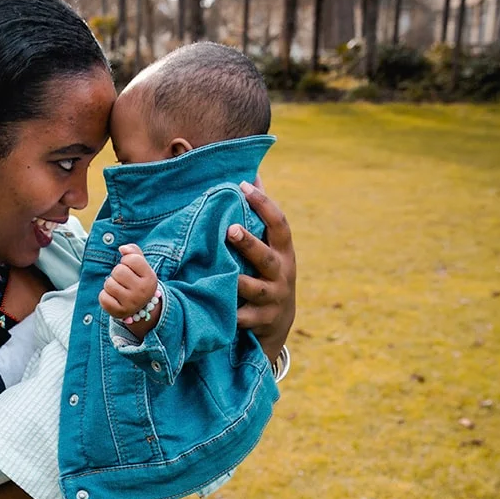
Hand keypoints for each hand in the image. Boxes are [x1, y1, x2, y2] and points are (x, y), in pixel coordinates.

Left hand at [98, 244, 157, 319]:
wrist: (140, 307)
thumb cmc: (138, 280)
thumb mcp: (141, 266)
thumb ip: (133, 252)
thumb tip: (122, 248)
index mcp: (150, 278)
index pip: (132, 259)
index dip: (126, 260)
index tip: (129, 267)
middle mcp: (142, 292)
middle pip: (118, 271)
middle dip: (117, 273)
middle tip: (123, 280)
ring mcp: (131, 303)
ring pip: (109, 284)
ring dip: (110, 284)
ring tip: (118, 288)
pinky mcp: (119, 312)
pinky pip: (103, 297)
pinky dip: (105, 295)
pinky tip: (113, 297)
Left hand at [230, 181, 296, 363]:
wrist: (279, 323)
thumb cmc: (268, 273)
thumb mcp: (272, 247)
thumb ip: (261, 215)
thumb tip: (252, 175)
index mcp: (283, 252)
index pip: (279, 224)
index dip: (264, 204)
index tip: (244, 186)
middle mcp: (282, 274)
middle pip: (266, 257)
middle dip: (249, 244)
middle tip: (230, 230)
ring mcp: (273, 298)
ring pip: (254, 289)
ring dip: (238, 282)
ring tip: (223, 273)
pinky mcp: (261, 321)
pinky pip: (244, 318)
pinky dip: (232, 315)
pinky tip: (216, 309)